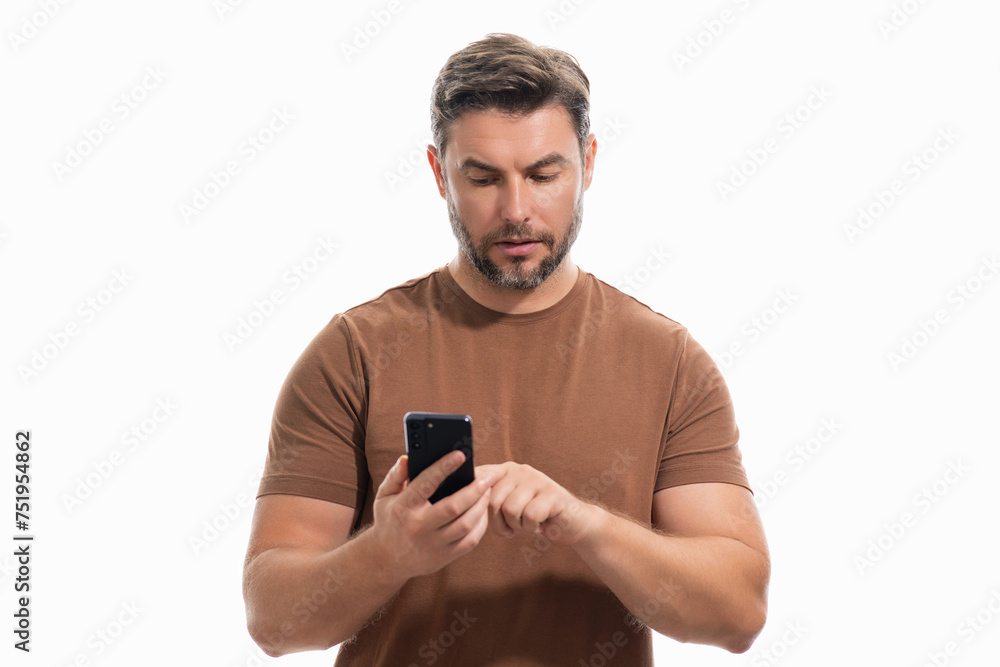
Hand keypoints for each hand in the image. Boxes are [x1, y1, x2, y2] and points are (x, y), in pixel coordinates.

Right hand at [371, 452, 493, 579]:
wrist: (386, 560)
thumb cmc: (389, 521)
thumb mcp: (384, 496)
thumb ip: (396, 475)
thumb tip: (408, 458)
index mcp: (403, 507)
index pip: (425, 484)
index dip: (444, 468)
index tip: (460, 455)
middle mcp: (419, 527)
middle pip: (454, 507)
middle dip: (475, 489)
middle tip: (489, 476)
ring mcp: (432, 544)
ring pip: (466, 524)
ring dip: (482, 505)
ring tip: (487, 491)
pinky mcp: (444, 557)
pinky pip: (470, 541)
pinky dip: (481, 524)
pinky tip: (483, 511)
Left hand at [477, 462, 597, 545]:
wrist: (572, 523)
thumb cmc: (535, 516)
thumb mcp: (509, 505)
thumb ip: (490, 500)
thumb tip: (462, 503)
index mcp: (506, 470)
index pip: (480, 476)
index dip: (472, 496)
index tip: (471, 512)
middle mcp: (521, 470)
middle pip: (492, 499)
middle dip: (497, 523)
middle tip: (509, 530)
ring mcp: (538, 480)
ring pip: (510, 509)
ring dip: (516, 527)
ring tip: (526, 526)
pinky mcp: (553, 495)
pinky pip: (529, 516)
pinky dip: (531, 528)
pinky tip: (539, 527)